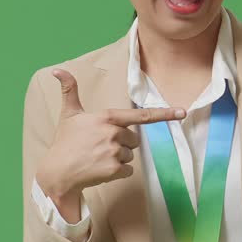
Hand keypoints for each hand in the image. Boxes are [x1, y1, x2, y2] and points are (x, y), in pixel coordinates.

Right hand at [36, 69, 184, 210]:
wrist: (58, 172)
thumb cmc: (64, 142)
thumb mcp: (69, 114)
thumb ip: (69, 90)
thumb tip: (57, 69)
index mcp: (107, 117)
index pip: (141, 115)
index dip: (165, 113)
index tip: (183, 112)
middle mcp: (113, 133)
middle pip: (134, 139)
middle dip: (122, 143)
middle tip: (100, 146)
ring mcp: (115, 152)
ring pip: (130, 155)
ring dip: (118, 159)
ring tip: (98, 158)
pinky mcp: (114, 169)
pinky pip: (127, 171)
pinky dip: (117, 173)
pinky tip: (100, 170)